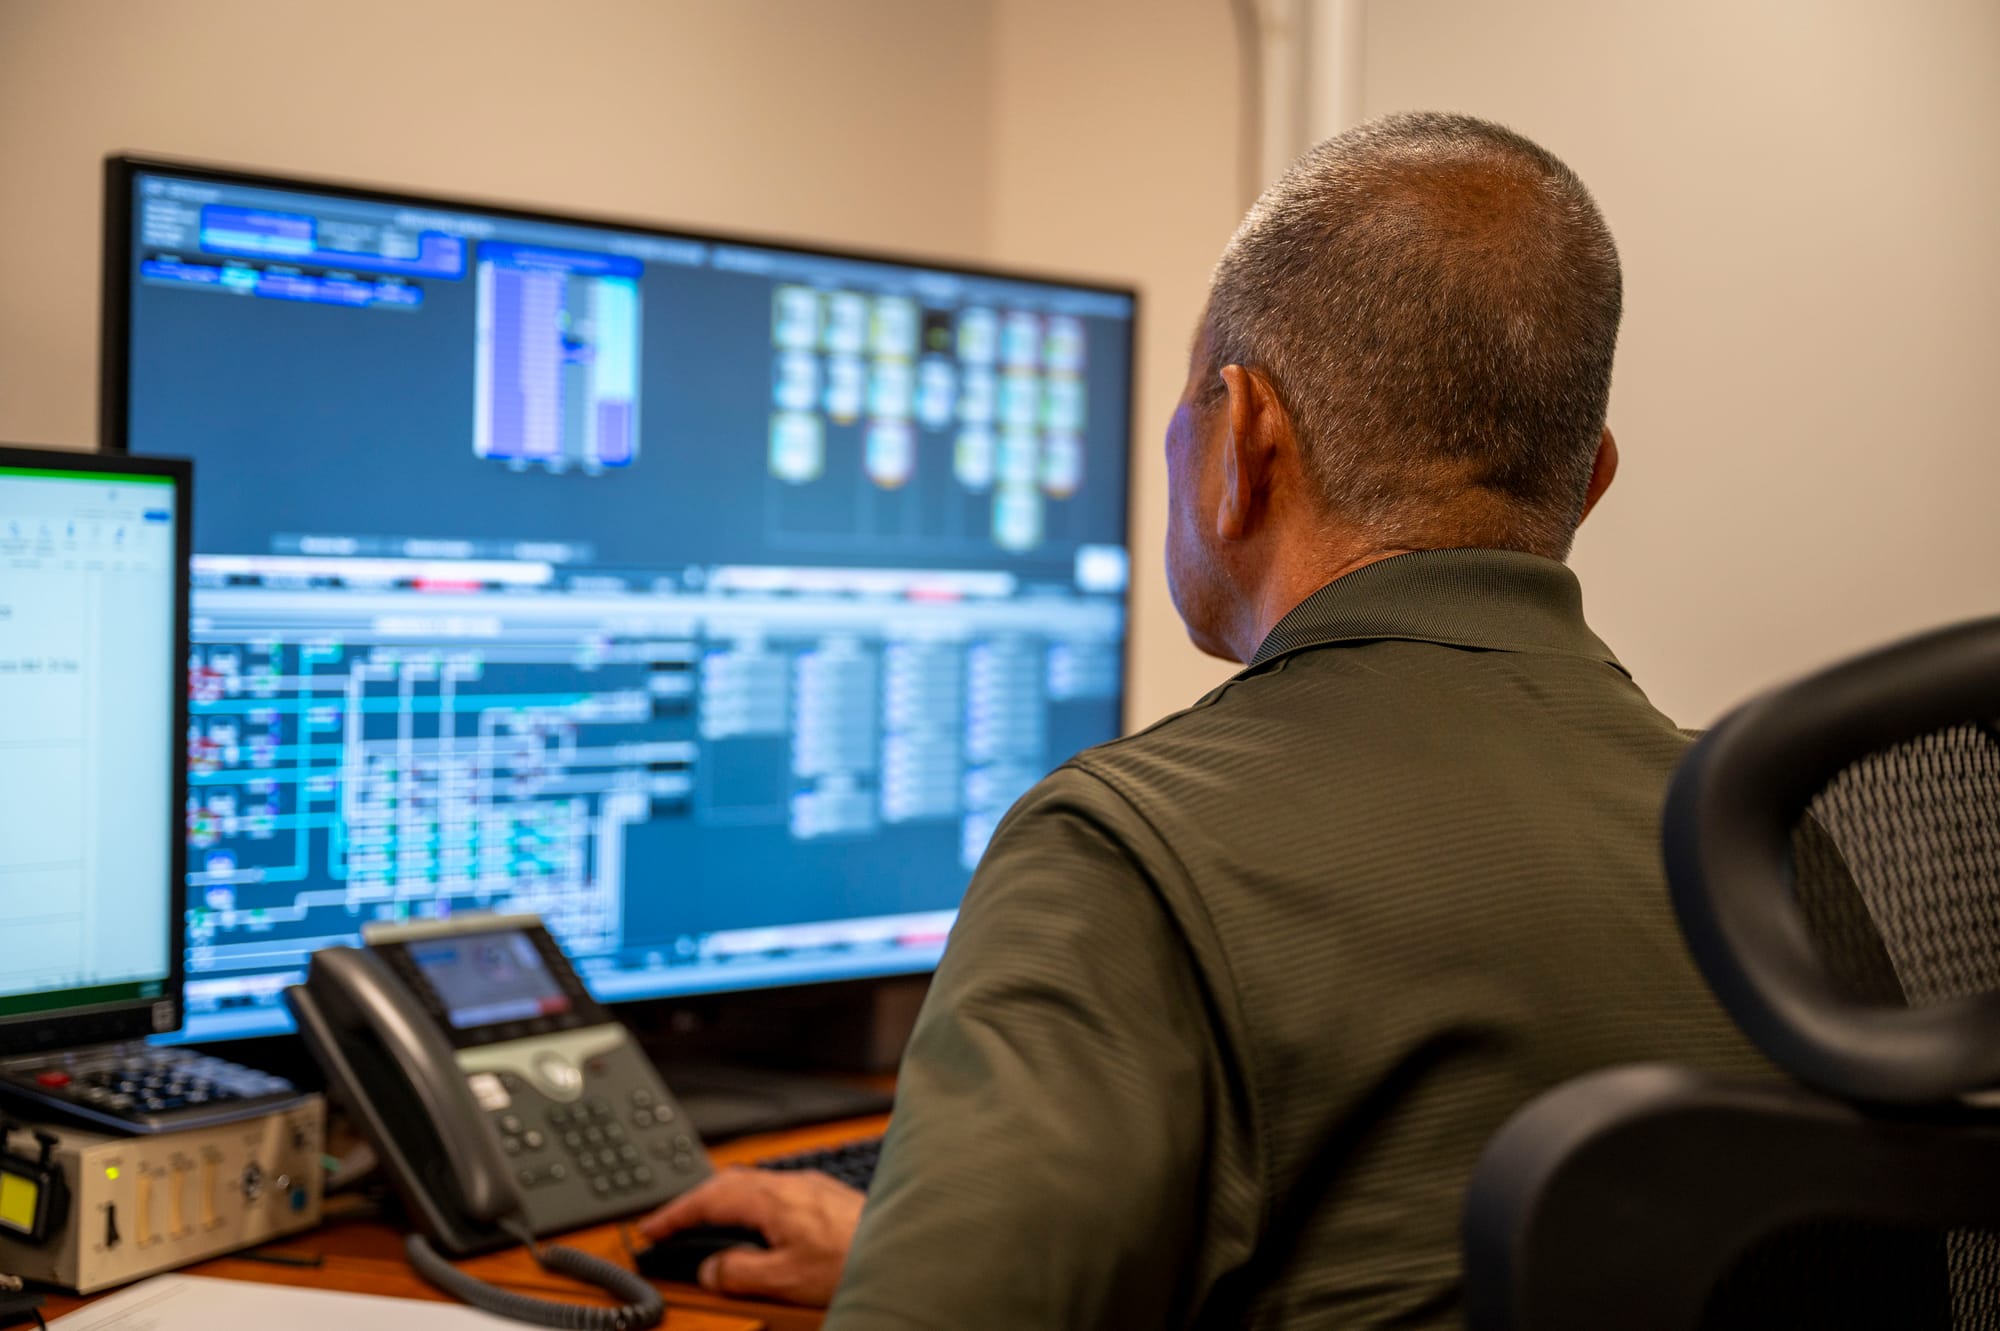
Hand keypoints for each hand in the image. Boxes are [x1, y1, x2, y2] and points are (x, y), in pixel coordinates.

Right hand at [636, 1167, 864, 1306]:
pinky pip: (775, 1193)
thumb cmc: (852, 1263)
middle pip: (729, 1183)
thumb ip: (739, 1273)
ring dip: (724, 1203)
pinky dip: (751, 1206)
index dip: (675, 1213)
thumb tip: (710, 1269)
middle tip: (671, 1224)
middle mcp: (791, 1183)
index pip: (709, 1198)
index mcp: (773, 1198)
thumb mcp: (784, 1279)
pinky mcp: (828, 1196)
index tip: (651, 1227)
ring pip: (753, 1186)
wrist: (904, 1254)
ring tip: (706, 1225)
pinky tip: (757, 1225)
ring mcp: (812, 1186)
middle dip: (695, 1202)